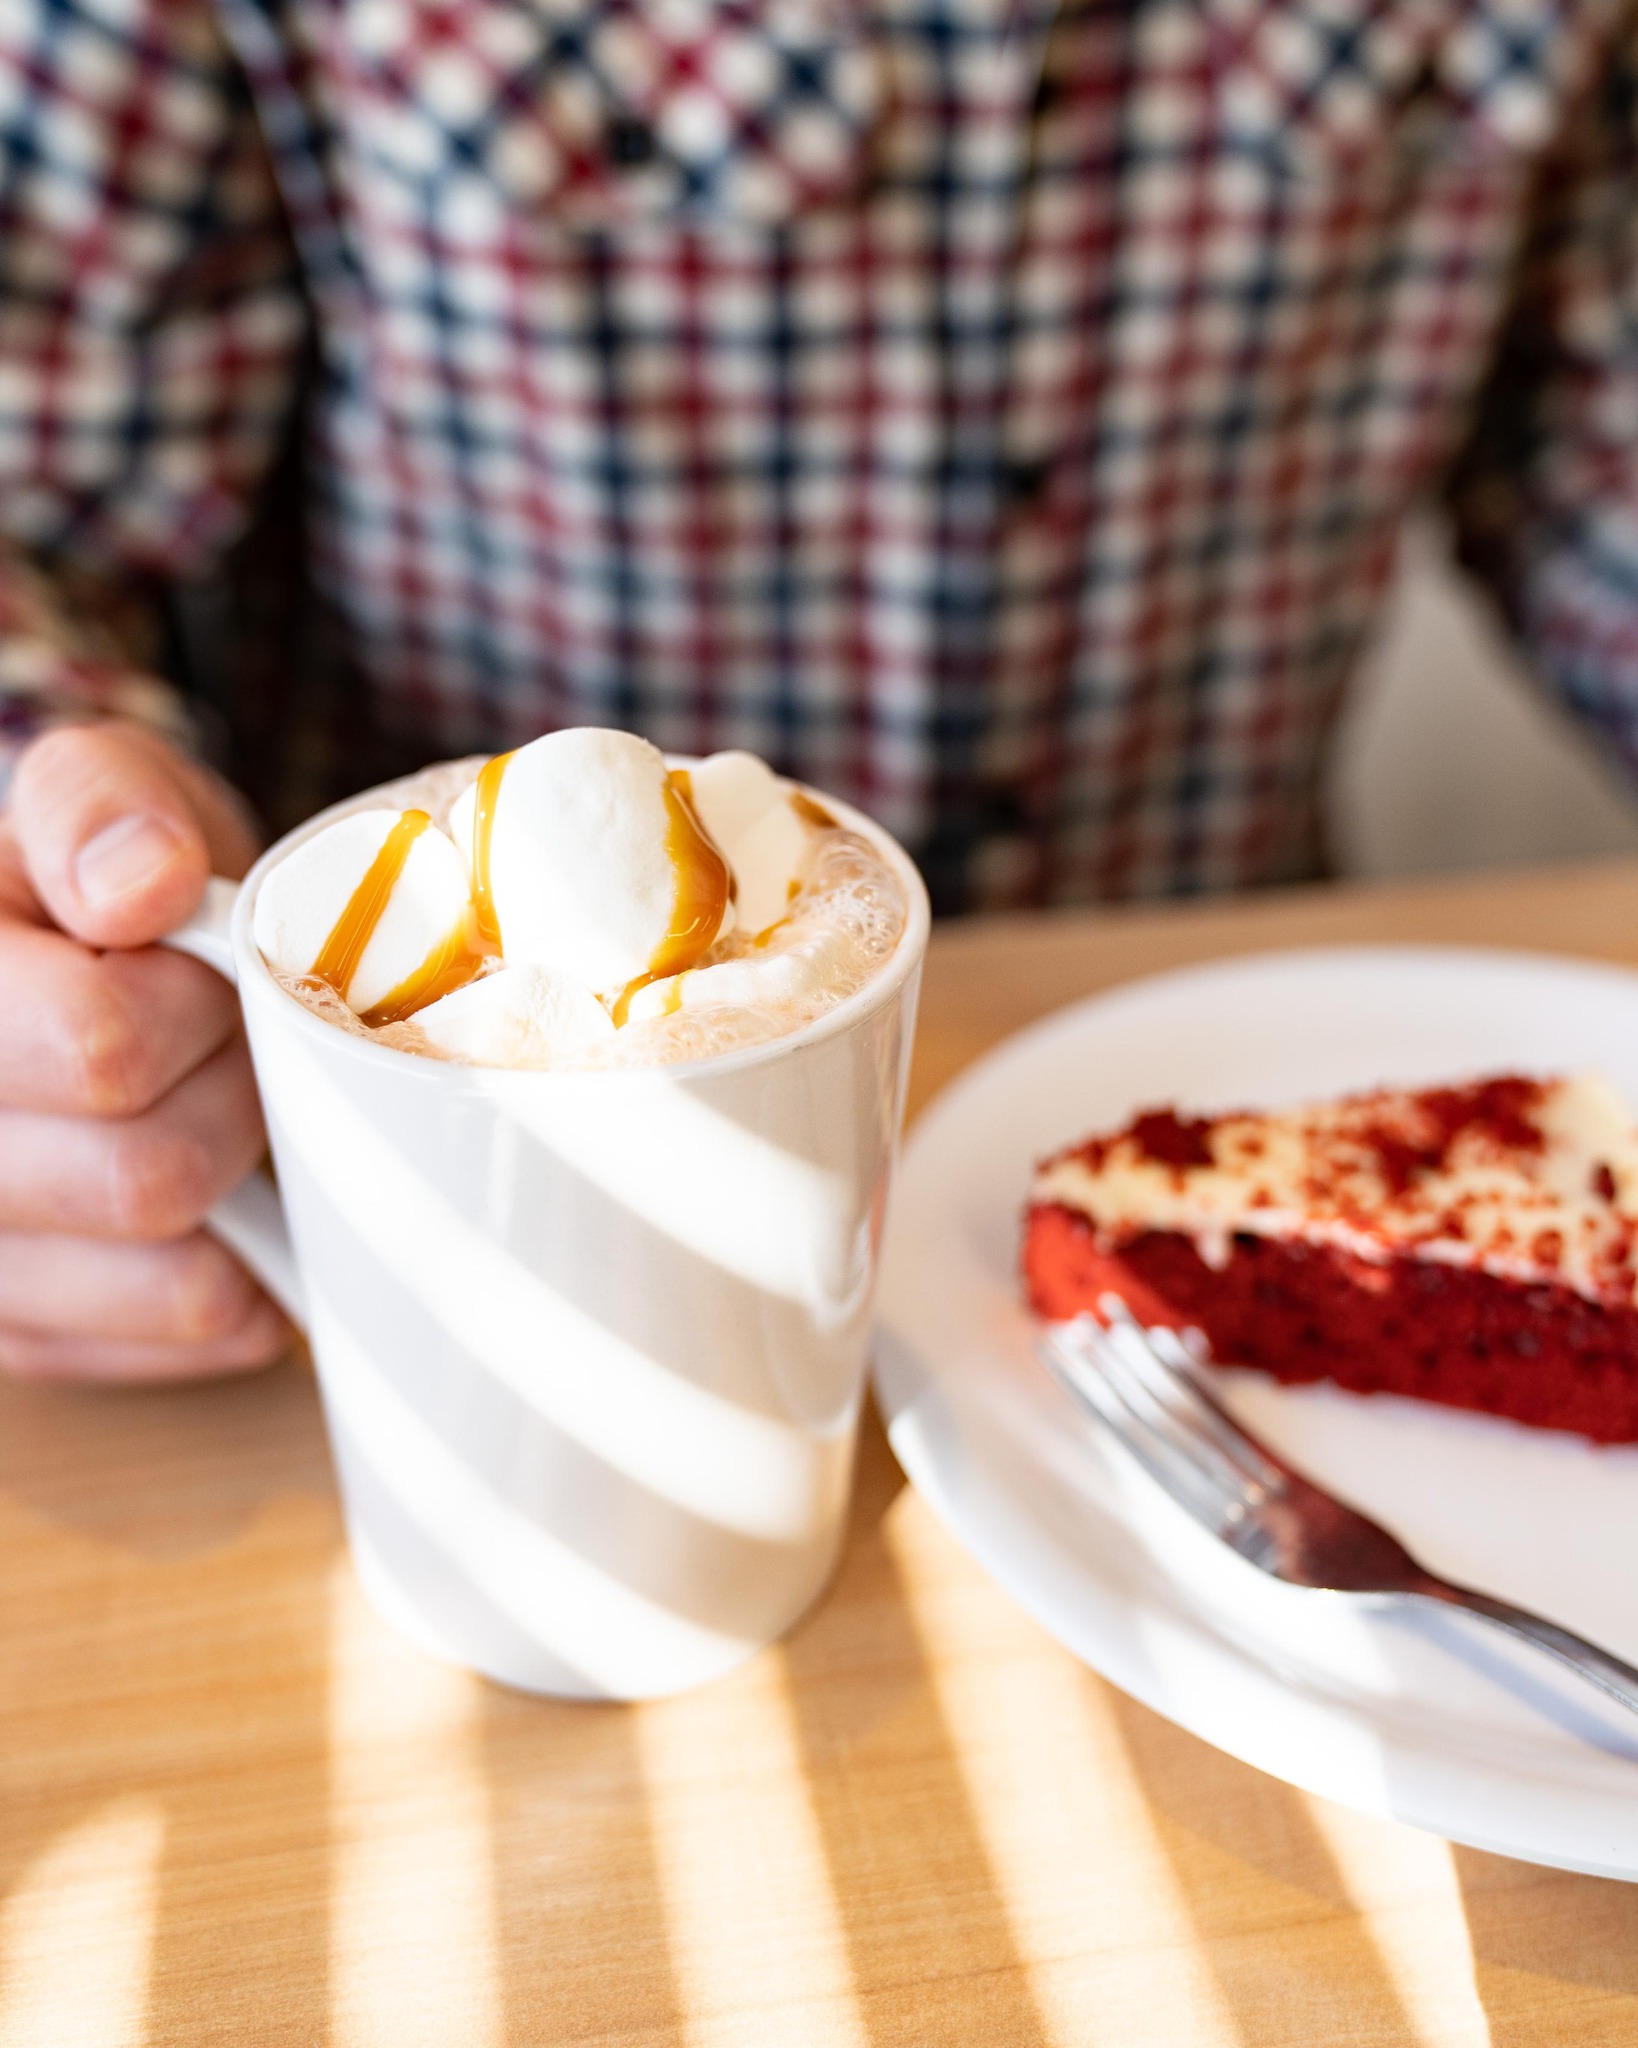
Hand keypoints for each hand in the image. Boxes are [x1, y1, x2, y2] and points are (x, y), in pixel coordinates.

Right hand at [0, 723, 291, 1380]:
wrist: (88, 967)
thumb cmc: (103, 881)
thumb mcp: (102, 793)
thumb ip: (106, 805)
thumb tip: (142, 883)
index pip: (102, 1046)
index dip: (199, 1006)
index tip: (202, 968)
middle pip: (147, 1175)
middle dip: (233, 1099)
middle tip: (230, 1044)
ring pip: (173, 1276)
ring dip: (238, 1185)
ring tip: (214, 1109)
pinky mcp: (18, 1331)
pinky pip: (184, 1331)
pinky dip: (239, 1269)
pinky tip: (220, 1198)